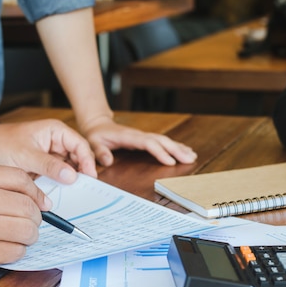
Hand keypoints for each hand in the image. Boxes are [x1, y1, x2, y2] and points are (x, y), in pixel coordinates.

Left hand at [0, 119, 96, 182]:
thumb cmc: (3, 144)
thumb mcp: (26, 155)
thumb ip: (49, 165)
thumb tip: (71, 176)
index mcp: (56, 131)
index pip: (80, 145)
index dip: (87, 161)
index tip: (89, 176)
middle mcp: (57, 141)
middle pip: (78, 157)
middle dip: (81, 172)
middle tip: (82, 188)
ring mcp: (52, 154)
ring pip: (70, 168)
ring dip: (70, 179)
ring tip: (71, 191)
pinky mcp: (46, 166)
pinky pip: (59, 175)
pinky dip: (60, 183)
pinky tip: (60, 191)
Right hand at [0, 165, 46, 274]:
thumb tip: (41, 201)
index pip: (22, 180)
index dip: (38, 194)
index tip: (42, 205)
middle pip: (28, 208)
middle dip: (36, 220)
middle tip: (29, 225)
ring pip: (26, 232)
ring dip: (28, 237)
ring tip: (19, 237)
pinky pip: (13, 253)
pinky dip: (16, 252)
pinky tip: (5, 248)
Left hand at [79, 115, 196, 166]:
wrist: (98, 124)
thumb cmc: (96, 135)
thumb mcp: (93, 143)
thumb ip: (100, 152)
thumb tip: (108, 161)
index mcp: (129, 137)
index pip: (148, 143)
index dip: (160, 152)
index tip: (171, 162)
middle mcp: (139, 135)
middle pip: (161, 141)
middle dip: (176, 150)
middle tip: (190, 159)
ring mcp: (144, 136)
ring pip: (165, 140)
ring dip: (179, 148)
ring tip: (192, 156)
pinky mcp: (145, 139)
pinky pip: (162, 142)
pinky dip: (175, 147)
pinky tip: (184, 151)